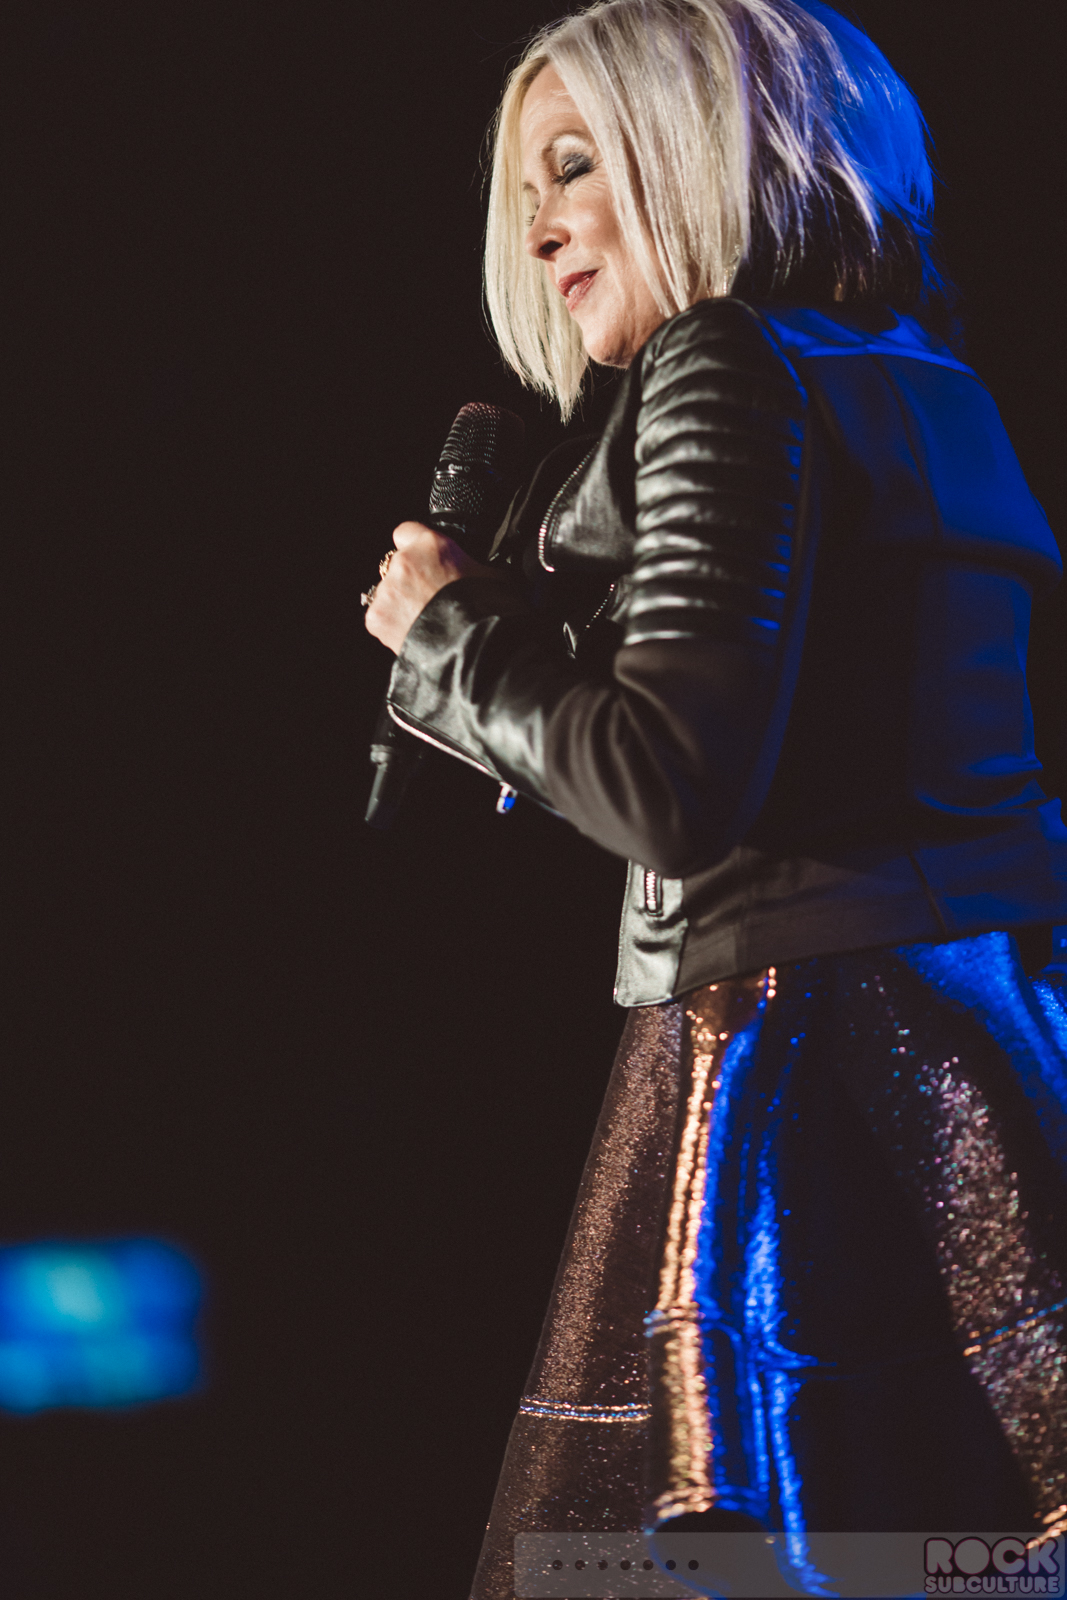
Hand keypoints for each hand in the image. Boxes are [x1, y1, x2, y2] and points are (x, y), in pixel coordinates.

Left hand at [363, 522, 493, 654]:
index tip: (423, 560)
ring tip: (425, 621)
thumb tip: (478, 571)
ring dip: (401, 603)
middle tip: (431, 599)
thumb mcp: (491, 575)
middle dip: (410, 580)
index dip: (415, 547)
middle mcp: (403, 562)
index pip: (406, 532)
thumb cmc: (487, 612)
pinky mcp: (376, 616)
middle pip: (396, 565)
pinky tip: (414, 632)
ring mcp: (387, 590)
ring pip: (387, 592)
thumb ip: (473, 565)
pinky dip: (393, 625)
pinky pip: (380, 617)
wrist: (472, 648)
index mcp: (431, 544)